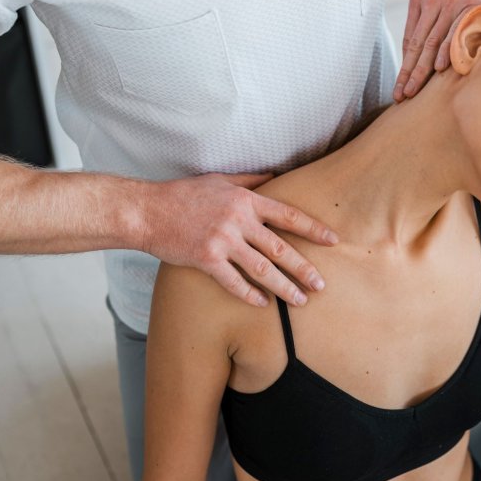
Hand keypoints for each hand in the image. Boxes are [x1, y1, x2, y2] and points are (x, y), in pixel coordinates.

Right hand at [139, 172, 337, 307]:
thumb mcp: (220, 180)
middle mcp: (238, 221)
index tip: (333, 240)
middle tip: (322, 284)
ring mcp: (222, 241)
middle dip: (304, 268)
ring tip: (301, 300)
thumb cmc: (183, 195)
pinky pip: (234, 282)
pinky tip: (263, 304)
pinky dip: (250, 294)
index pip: (288, 215)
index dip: (313, 229)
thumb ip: (250, 181)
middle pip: (280, 248)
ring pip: (262, 269)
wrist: (147, 211)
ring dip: (284, 287)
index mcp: (246, 200)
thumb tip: (276, 177)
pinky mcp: (205, 259)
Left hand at [394, 0, 480, 100]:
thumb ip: (437, 16)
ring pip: (432, 40)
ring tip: (414, 90)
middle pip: (416, 44)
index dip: (404, 65)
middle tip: (400, 96)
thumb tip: (432, 49)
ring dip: (422, 69)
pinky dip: (448, 49)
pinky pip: (457, 30)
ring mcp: (452, 0)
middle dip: (408, 73)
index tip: (399, 87)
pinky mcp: (472, 1)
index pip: (410, 39)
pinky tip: (440, 68)